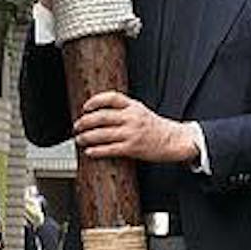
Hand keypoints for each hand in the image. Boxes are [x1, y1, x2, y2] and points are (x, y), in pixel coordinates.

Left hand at [73, 91, 197, 162]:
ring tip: (79, 139)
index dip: (95, 101)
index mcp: (133, 106)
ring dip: (87, 137)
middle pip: (102, 116)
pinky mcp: (132, 148)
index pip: (111, 98)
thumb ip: (124, 109)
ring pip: (102, 134)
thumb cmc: (156, 127)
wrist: (174, 140)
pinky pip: (110, 149)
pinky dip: (97, 151)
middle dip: (85, 122)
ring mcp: (131, 133)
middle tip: (77, 126)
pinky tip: (89, 151)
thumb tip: (100, 112)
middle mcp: (131, 118)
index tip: (85, 107)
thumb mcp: (141, 111)